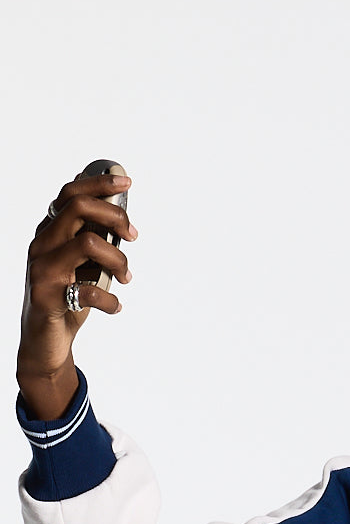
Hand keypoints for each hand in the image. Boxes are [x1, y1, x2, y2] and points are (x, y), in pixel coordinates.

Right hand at [18, 171, 135, 419]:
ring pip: (88, 243)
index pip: (70, 195)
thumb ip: (93, 239)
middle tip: (133, 236)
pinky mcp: (47, 298)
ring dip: (118, 258)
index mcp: (50, 233)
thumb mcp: (82, 264)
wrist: (45, 340)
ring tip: (126, 277)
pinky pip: (88, 291)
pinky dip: (111, 301)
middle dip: (114, 216)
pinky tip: (116, 307)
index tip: (126, 183)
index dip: (99, 185)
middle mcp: (42, 245)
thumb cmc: (67, 298)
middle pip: (78, 208)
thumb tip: (116, 213)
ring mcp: (42, 270)